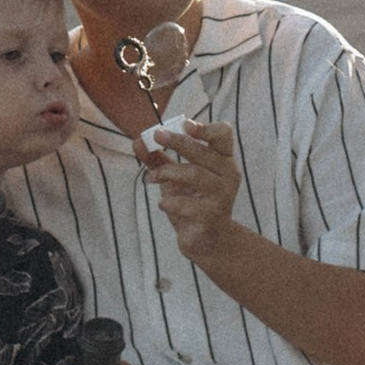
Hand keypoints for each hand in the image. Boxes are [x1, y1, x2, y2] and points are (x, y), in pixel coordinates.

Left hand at [142, 119, 242, 264]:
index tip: (184, 125)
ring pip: (195, 174)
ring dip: (168, 173)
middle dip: (177, 142)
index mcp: (222, 160)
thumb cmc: (193, 202)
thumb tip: (137, 142)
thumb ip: (158, 160)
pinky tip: (163, 204)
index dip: (206, 128)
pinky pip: (187, 204)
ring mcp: (222, 196)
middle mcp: (227, 175)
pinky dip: (170, 202)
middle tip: (155, 136)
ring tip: (152, 178)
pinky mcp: (212, 216)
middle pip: (203, 152)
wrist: (208, 240)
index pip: (223, 135)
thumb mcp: (175, 178)